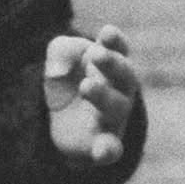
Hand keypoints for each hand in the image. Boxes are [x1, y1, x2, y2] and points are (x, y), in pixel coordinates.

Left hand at [44, 25, 136, 166]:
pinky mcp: (102, 143)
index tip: (107, 32)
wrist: (61, 122)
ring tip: (86, 86)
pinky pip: (111, 149)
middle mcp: (119, 90)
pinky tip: (103, 151)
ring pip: (116, 107)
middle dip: (113, 64)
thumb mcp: (60, 58)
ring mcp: (113, 117)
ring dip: (103, 96)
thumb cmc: (68, 80)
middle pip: (124, 75)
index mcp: (111, 65)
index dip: (116, 41)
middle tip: (97, 55)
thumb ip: (63, 50)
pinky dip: (109, 150)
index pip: (119, 49)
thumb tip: (63, 65)